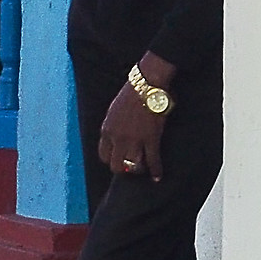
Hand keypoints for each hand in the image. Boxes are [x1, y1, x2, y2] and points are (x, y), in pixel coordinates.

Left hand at [97, 52, 175, 179]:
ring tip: (144, 170)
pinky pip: (152, 159)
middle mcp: (118, 138)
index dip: (111, 160)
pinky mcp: (151, 138)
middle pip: (116, 165)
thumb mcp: (114, 109)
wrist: (147, 83)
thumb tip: (118, 135)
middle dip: (123, 170)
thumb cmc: (132, 92)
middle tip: (131, 169)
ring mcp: (134, 139)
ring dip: (139, 170)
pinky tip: (157, 176)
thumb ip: (114, 125)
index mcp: (107, 129)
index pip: (103, 155)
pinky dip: (156, 170)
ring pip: (133, 165)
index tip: (118, 161)